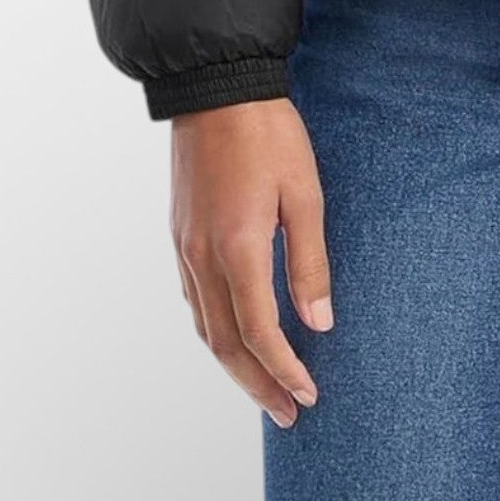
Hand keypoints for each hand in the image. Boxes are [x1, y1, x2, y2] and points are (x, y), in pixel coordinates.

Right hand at [171, 98, 331, 427]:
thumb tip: (319, 322)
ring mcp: (185, 248)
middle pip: (225, 345)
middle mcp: (202, 257)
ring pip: (205, 328)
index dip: (284, 370)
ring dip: (234, 365)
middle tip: (288, 413)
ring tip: (265, 387)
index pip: (259, 333)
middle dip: (258, 385)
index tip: (308, 394)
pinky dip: (215, 331)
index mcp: (237, 249)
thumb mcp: (304, 193)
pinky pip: (194, 301)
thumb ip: (310, 261)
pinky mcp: (180, 235)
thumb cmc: (268, 134)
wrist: (216, 88)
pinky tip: (235, 336)